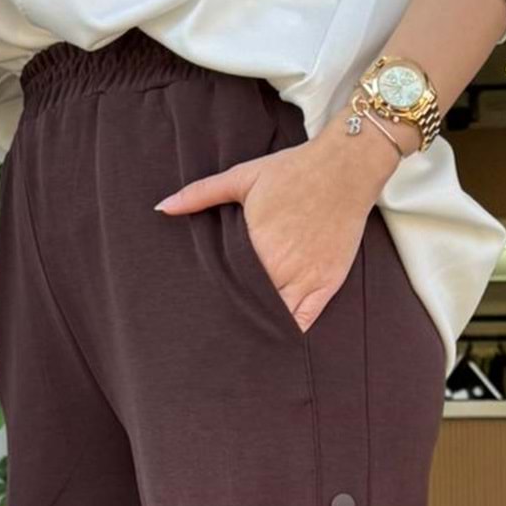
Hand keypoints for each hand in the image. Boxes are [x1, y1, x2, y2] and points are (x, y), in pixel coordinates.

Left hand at [155, 117, 400, 332]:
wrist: (344, 168)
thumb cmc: (292, 170)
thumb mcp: (242, 176)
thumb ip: (200, 194)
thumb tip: (161, 206)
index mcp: (253, 244)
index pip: (224, 282)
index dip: (212, 295)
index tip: (198, 305)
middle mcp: (278, 266)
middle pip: (247, 303)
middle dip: (232, 312)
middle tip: (213, 330)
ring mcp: (305, 277)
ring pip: (273, 316)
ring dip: (257, 324)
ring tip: (239, 337)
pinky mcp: (327, 283)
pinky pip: (305, 319)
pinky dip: (289, 331)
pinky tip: (275, 337)